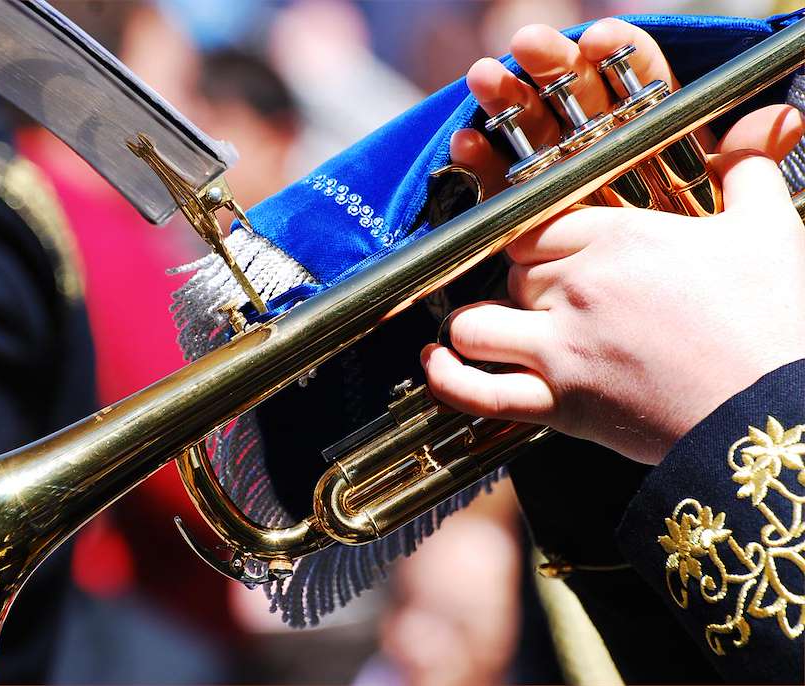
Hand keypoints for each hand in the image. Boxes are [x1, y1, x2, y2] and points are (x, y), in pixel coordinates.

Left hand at [421, 19, 804, 463]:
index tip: (550, 253)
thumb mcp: (768, 231)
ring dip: (478, 326)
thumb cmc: (774, 320)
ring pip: (476, 323)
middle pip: (510, 272)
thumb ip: (747, 175)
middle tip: (548, 302)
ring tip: (490, 330)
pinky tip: (434, 364)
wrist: (775, 411)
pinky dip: (447, 379)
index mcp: (618, 237)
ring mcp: (561, 347)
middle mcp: (577, 285)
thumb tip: (752, 139)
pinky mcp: (558, 404)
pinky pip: (477, 391)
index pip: (537, 223)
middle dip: (522, 284)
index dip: (539, 239)